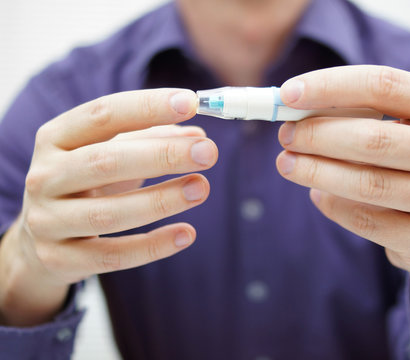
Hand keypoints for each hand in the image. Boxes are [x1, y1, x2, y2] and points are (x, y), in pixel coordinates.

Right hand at [0, 89, 217, 325]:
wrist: (38, 241)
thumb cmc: (84, 184)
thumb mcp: (108, 153)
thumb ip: (151, 140)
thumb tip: (198, 133)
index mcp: (55, 139)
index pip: (101, 115)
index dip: (147, 107)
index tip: (191, 103)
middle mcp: (44, 176)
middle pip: (105, 162)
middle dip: (162, 155)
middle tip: (207, 152)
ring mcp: (47, 221)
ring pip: (109, 213)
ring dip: (162, 200)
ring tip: (202, 188)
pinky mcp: (58, 259)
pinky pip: (113, 255)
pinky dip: (152, 246)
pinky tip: (187, 233)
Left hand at [276, 66, 409, 355]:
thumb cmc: (409, 170)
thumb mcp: (397, 132)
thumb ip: (354, 116)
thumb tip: (293, 108)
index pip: (385, 85)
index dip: (331, 87)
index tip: (287, 94)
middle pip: (376, 138)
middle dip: (319, 135)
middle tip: (285, 135)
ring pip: (370, 183)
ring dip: (317, 172)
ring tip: (287, 164)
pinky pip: (368, 221)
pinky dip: (334, 206)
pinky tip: (318, 194)